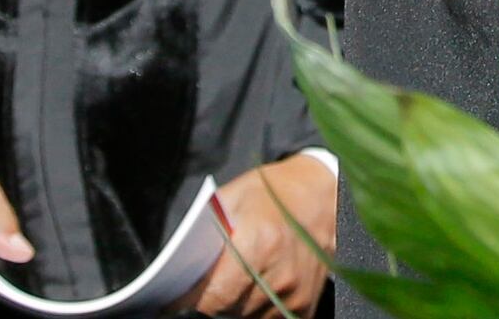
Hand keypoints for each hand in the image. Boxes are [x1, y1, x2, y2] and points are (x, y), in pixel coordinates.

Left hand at [196, 155, 336, 314]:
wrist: (323, 195)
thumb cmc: (272, 193)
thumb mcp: (233, 198)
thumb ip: (208, 234)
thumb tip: (180, 269)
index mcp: (260, 243)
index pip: (214, 297)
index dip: (189, 301)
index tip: (175, 299)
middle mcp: (282, 274)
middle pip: (228, 311)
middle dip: (211, 303)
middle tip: (203, 287)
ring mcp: (297, 293)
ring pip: (247, 318)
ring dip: (234, 309)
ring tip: (230, 285)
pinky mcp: (306, 304)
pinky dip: (255, 311)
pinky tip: (252, 291)